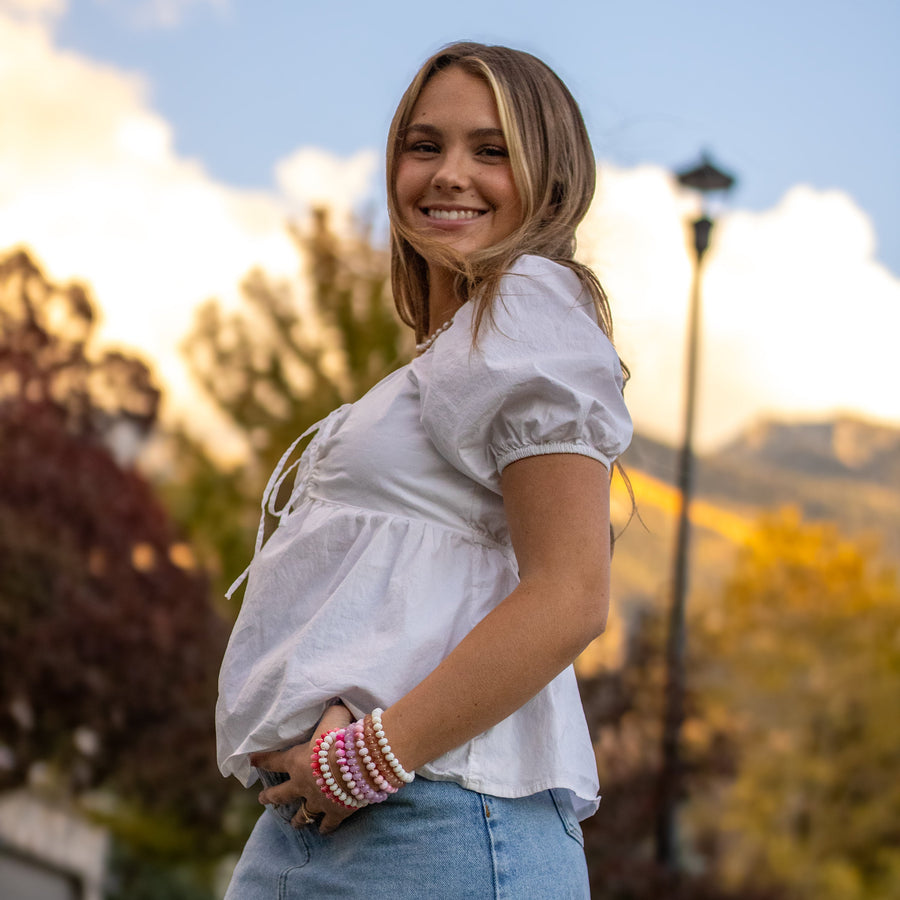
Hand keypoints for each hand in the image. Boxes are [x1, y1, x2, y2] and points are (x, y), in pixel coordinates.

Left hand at [250, 703, 355, 833]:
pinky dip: (325, 827)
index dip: (262, 760)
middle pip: (280, 794)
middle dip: (270, 797)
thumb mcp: (332, 715)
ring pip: (302, 814)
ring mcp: (317, 801)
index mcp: (296, 761)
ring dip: (297, 819)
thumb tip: (334, 704)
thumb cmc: (341, 734)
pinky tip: (324, 830)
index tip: (251, 761)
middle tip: (262, 799)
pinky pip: (327, 823)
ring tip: (294, 823)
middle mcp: (302, 784)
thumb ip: (329, 713)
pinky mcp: (335, 812)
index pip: (274, 761)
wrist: (357, 761)